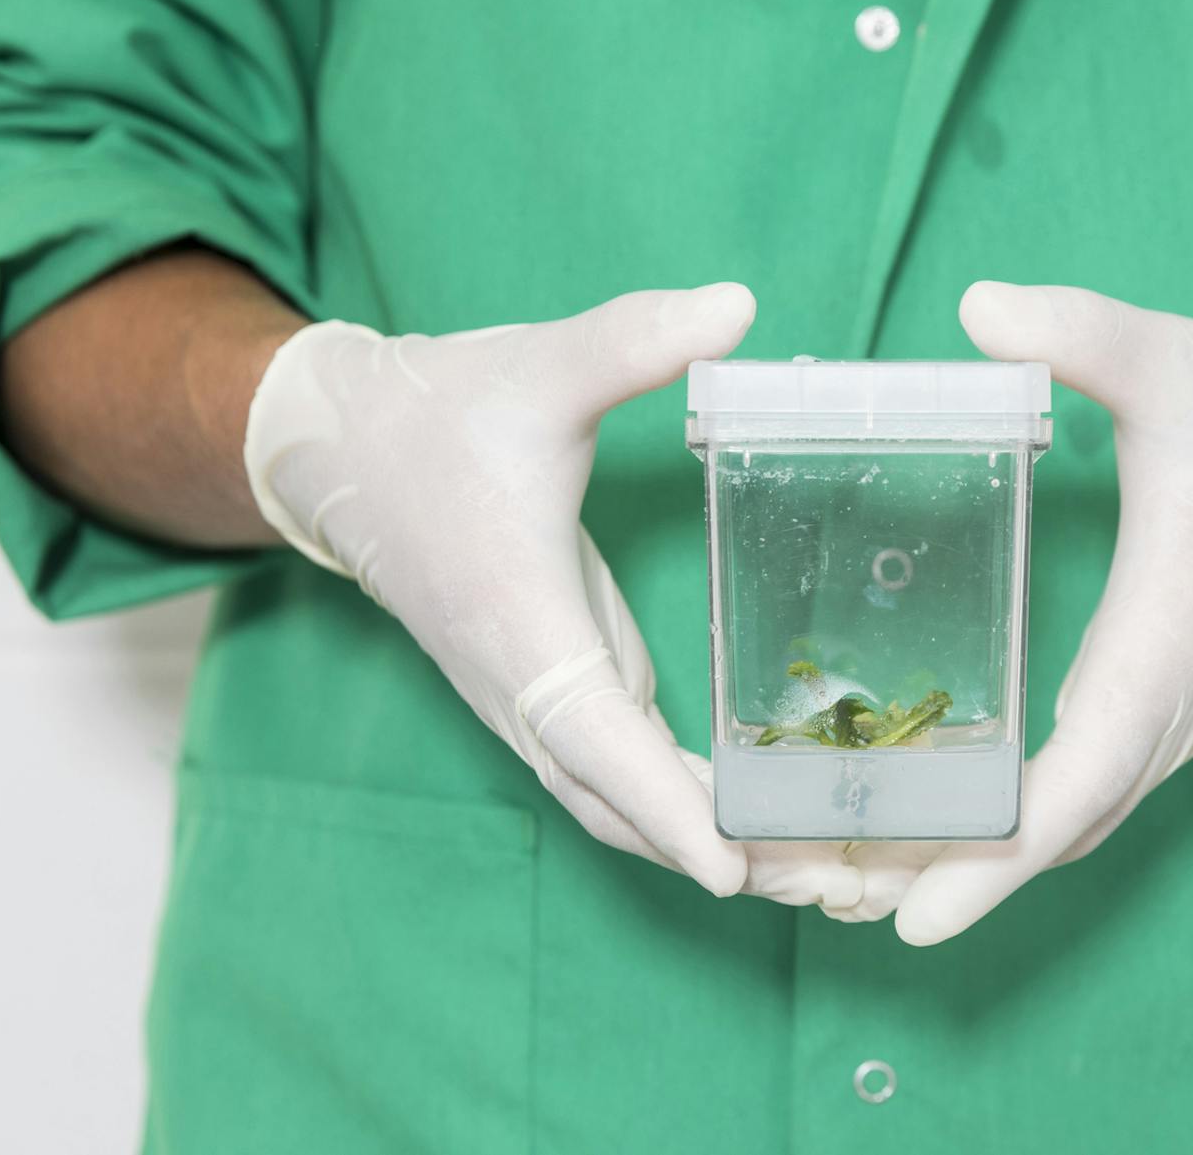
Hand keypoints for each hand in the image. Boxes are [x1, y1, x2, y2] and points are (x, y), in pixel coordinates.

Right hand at [242, 285, 862, 907]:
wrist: (347, 451)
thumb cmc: (439, 415)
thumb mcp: (537, 367)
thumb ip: (632, 339)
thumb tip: (735, 306)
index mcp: (516, 622)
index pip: (592, 736)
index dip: (663, 806)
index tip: (734, 870)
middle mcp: (527, 685)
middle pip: (623, 806)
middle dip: (727, 854)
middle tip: (845, 887)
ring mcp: (543, 699)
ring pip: (626, 805)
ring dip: (720, 846)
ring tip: (836, 876)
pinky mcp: (563, 687)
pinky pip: (630, 774)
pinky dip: (698, 809)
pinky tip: (778, 817)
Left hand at [834, 283, 1192, 942]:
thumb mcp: (1169, 356)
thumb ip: (1080, 330)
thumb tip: (977, 307)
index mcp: (1169, 630)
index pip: (1087, 771)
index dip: (1003, 851)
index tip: (922, 912)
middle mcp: (1173, 698)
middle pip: (1063, 827)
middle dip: (957, 878)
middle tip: (832, 908)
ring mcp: (1173, 711)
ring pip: (1075, 820)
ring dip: (980, 863)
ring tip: (859, 888)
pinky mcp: (1164, 703)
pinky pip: (1087, 790)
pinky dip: (1015, 827)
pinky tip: (939, 828)